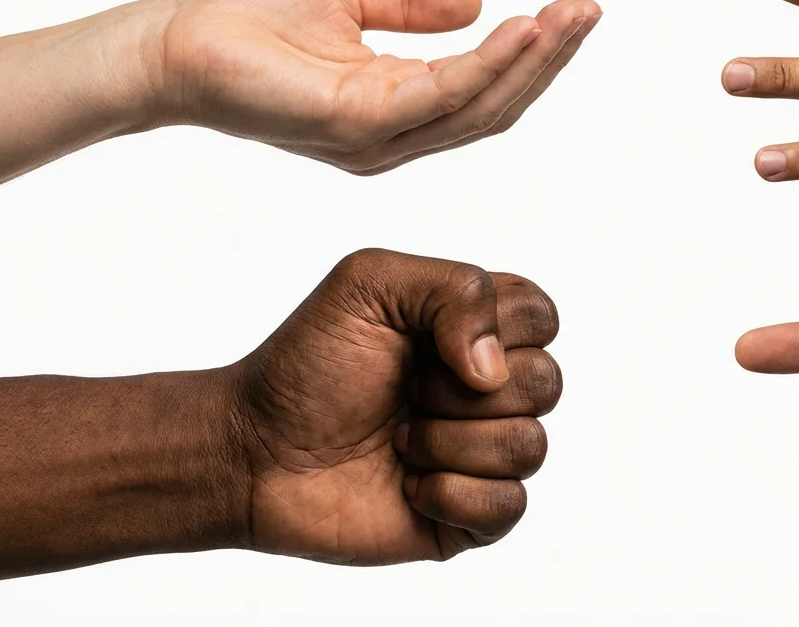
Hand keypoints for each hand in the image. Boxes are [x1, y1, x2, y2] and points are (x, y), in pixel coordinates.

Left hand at [150, 0, 600, 172]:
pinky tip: (521, 28)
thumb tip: (477, 0)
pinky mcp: (358, 124)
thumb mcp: (348, 1)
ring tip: (571, 15)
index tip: (571, 10)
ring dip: (534, 61)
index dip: (532, 55)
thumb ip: (411, 6)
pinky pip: (442, 94)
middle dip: (549, 59)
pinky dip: (489, 63)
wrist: (170, 40)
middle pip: (496, 106)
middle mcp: (395, 134)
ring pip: (481, 106)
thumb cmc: (242, 23)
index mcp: (395, 106)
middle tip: (588, 10)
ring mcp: (379, 137)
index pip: (483, 90)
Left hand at [231, 249, 561, 563]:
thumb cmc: (306, 364)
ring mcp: (484, 456)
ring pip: (529, 446)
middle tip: (405, 392)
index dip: (495, 328)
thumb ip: (456, 288)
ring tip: (397, 441)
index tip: (428, 338)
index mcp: (478, 330)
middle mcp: (491, 391)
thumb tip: (493, 368)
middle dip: (460, 390)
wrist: (252, 450)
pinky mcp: (470, 517)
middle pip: (546, 382)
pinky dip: (450, 494)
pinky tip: (407, 486)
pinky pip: (509, 507)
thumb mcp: (369, 282)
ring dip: (448, 442)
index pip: (542, 316)